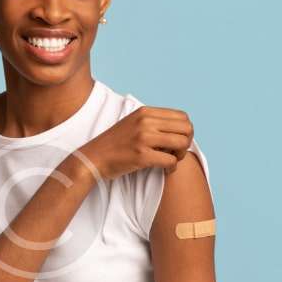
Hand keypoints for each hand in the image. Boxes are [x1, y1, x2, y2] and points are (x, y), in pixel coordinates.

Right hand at [78, 105, 192, 180]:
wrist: (94, 158)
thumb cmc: (115, 144)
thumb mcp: (133, 123)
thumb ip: (153, 122)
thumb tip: (179, 128)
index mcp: (145, 112)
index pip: (182, 116)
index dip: (185, 131)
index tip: (175, 142)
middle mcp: (146, 121)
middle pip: (187, 128)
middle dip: (186, 142)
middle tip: (176, 152)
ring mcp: (143, 138)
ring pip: (182, 143)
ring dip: (181, 155)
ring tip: (171, 160)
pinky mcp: (141, 156)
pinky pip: (171, 160)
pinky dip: (172, 167)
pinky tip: (165, 170)